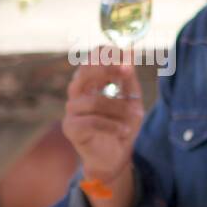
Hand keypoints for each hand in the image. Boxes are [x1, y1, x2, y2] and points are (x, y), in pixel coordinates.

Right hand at [62, 54, 143, 184]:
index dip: (109, 54)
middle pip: (85, 71)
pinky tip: (123, 131)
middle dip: (108, 69)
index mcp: (90, 80)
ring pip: (94, 101)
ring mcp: (71, 110)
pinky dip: (112, 126)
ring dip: (119, 108)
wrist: (115, 156)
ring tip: (135, 115)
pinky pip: (92, 122)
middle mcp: (77, 92)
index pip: (92, 57)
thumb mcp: (131, 98)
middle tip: (127, 72)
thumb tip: (129, 50)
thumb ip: (128, 77)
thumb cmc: (121, 124)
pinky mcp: (71, 128)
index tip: (128, 59)